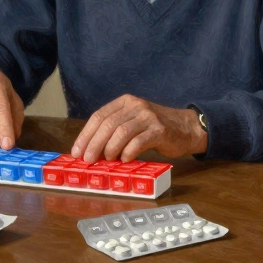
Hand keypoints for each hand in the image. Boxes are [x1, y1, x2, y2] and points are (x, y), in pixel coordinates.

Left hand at [70, 95, 205, 162]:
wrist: (185, 128)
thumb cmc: (154, 129)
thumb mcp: (133, 122)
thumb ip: (114, 131)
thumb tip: (90, 151)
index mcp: (125, 102)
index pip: (99, 116)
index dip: (86, 134)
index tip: (77, 151)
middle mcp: (136, 106)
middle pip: (108, 124)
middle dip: (94, 144)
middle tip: (88, 160)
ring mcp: (148, 116)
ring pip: (121, 132)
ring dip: (110, 149)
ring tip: (106, 160)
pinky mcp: (160, 130)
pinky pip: (139, 141)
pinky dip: (128, 152)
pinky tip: (124, 160)